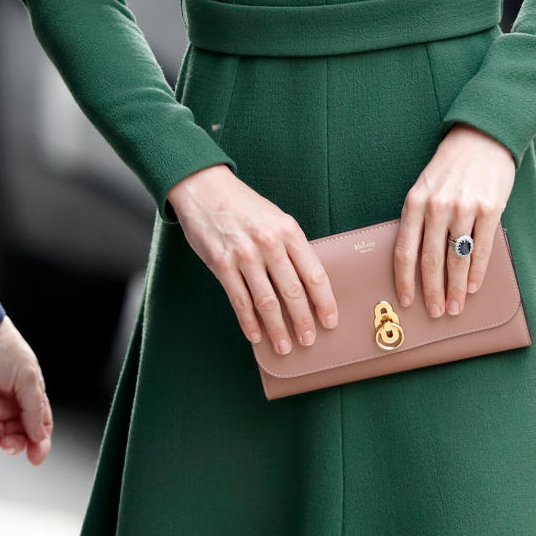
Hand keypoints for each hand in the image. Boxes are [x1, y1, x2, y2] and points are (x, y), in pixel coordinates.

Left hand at [0, 317, 52, 463]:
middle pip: (20, 434)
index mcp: (32, 395)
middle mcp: (14, 402)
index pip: (40, 426)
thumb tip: (40, 435)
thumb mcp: (27, 376)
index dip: (39, 443)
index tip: (35, 458)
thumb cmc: (3, 347)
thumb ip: (35, 408)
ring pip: (0, 435)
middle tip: (8, 443)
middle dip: (16, 443)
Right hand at [167, 164, 338, 352]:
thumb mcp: (275, 218)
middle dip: (303, 320)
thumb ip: (290, 247)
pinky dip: (249, 322)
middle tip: (309, 341)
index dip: (325, 301)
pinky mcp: (221, 263)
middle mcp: (269, 243)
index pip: (314, 273)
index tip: (331, 321)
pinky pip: (239, 300)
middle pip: (292, 291)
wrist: (204, 188)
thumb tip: (305, 286)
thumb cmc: (243, 206)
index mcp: (288, 230)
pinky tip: (256, 336)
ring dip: (278, 329)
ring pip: (267, 301)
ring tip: (285, 347)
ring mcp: (244, 254)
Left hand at [394, 126, 515, 319]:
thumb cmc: (450, 167)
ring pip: (457, 259)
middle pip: (431, 260)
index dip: (405, 280)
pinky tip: (472, 286)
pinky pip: (481, 249)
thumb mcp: (424, 188)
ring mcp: (465, 208)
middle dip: (432, 292)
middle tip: (435, 313)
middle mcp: (438, 206)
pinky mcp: (490, 208)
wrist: (482, 138)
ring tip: (455, 306)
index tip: (406, 300)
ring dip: (455, 288)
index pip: (405, 250)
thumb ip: (419, 219)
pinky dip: (476, 272)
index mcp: (415, 202)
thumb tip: (417, 262)